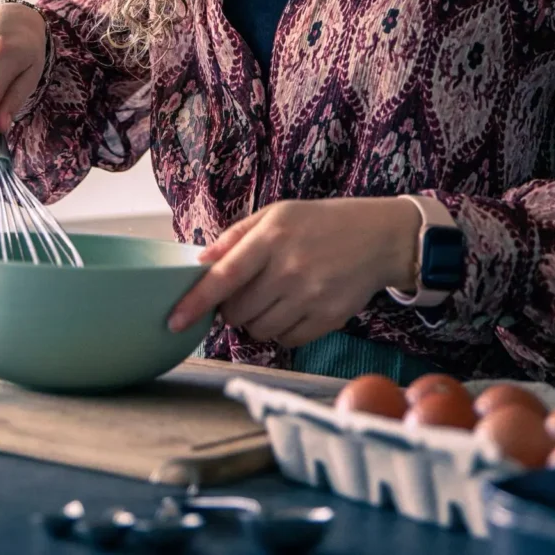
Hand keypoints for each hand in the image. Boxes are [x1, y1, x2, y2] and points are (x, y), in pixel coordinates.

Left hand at [168, 198, 421, 346]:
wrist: (380, 238)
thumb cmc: (321, 223)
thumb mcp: (278, 214)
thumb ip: (236, 237)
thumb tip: (199, 263)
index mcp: (273, 237)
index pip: (225, 276)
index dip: (196, 302)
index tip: (174, 320)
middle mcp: (291, 268)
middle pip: (238, 311)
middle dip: (230, 310)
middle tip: (243, 295)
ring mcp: (311, 296)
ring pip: (260, 329)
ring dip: (254, 321)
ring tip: (271, 299)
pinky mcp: (329, 318)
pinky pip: (287, 340)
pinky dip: (281, 331)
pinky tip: (292, 309)